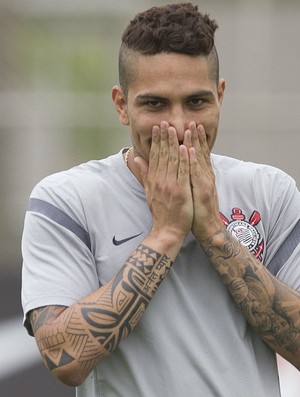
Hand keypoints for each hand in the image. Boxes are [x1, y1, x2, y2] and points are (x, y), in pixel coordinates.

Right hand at [135, 121, 192, 242]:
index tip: (157, 127)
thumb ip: (144, 174)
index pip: (154, 156)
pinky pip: (183, 172)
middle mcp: (160, 180)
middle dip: (164, 137)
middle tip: (165, 121)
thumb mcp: (148, 192)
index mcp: (153, 179)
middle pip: (163, 154)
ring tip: (175, 128)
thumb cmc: (160, 211)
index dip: (156, 140)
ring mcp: (170, 185)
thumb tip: (137, 159)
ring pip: (173, 160)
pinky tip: (186, 147)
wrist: (167, 230)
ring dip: (174, 143)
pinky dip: (185, 159)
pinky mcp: (181, 191)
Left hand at [184, 122, 223, 240]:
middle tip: (191, 119)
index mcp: (201, 176)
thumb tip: (182, 167)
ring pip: (200, 159)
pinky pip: (197, 174)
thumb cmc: (196, 209)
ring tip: (192, 128)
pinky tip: (190, 151)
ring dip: (196, 143)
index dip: (194, 140)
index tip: (188, 125)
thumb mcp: (191, 190)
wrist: (206, 227)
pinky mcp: (203, 191)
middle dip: (196, 136)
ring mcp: (205, 183)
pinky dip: (194, 162)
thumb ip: (186, 177)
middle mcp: (205, 176)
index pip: (196, 154)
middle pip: (200, 153)